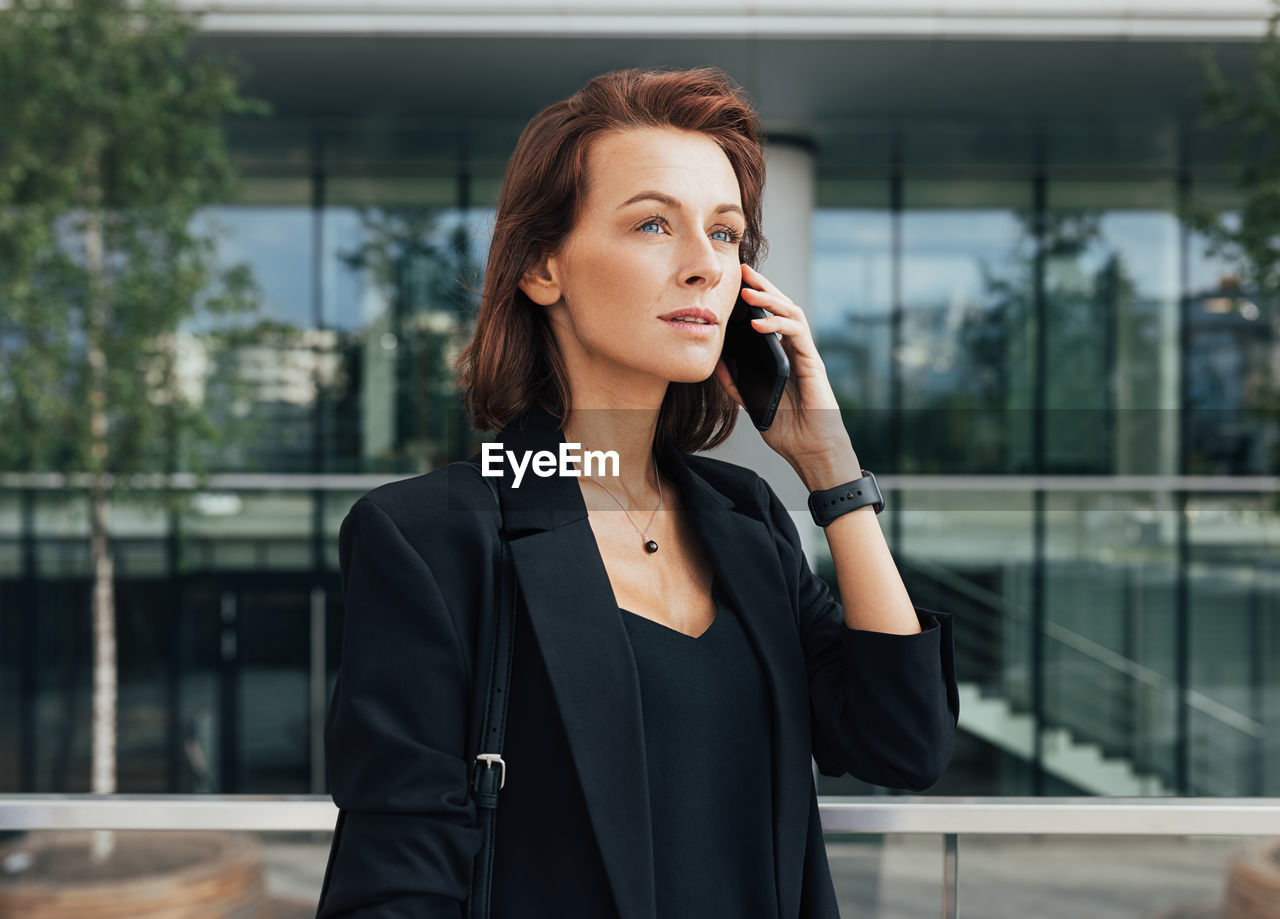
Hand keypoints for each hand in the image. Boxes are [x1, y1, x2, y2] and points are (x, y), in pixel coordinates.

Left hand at [712, 263, 858, 485]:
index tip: (733, 284)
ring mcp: (805, 353)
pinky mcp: (813, 362)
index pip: (768, 318)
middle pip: (780, 307)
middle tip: (744, 271)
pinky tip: (759, 324)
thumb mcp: (750, 402)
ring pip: (791, 313)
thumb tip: (715, 362)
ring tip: (748, 292)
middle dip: (763, 287)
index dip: (754, 299)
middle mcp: (794, 348)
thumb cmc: (786, 428)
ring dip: (770, 299)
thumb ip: (734, 383)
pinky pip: (797, 334)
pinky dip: (778, 326)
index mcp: (780, 354)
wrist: (810, 449)